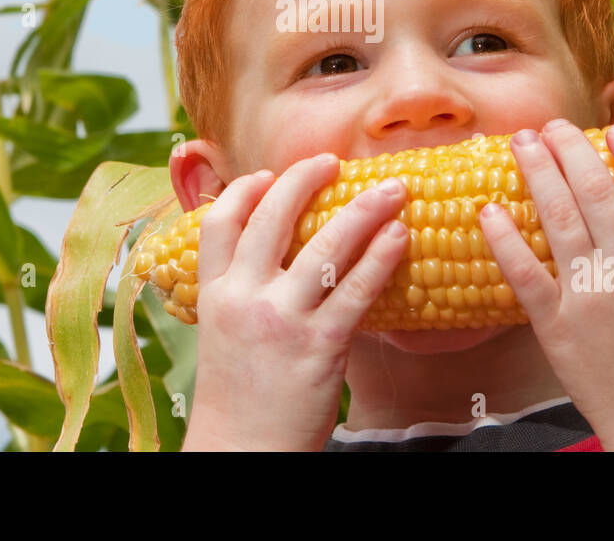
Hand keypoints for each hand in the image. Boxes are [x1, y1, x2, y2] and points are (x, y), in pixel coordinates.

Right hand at [181, 153, 410, 450]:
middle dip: (304, 178)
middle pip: (272, 217)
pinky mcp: (320, 346)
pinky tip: (400, 236)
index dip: (243, 190)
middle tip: (331, 161)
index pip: (219, 222)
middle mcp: (243, 299)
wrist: (244, 453)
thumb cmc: (241, 395)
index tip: (267, 175)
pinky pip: (357, 289)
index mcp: (214, 295)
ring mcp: (281, 320)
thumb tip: (284, 251)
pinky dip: (381, 256)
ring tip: (391, 189)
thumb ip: (244, 290)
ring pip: (324, 246)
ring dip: (363, 208)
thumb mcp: (223, 334)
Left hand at [478, 120, 613, 449]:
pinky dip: (504, 240)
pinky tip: (488, 210)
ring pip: (559, 221)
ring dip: (538, 175)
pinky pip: (525, 274)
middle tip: (552, 124)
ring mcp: (591, 296)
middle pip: (597, 194)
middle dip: (571, 151)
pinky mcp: (557, 324)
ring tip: (521, 142)